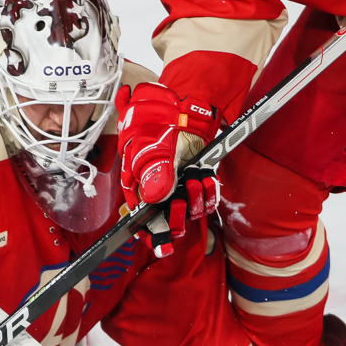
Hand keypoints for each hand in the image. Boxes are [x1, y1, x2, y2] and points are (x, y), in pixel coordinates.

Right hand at [115, 83, 219, 245]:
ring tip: (193, 182)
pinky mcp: (198, 181)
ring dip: (193, 202)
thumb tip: (152, 199)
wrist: (188, 102)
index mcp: (137, 185)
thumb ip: (152, 172)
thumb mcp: (152, 144)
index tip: (160, 243)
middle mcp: (158, 191)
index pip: (140, 220)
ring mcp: (179, 187)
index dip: (150, 234)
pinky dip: (208, 193)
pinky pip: (205, 200)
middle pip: (165, 222)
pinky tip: (205, 179)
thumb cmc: (160, 120)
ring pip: (187, 213)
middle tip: (178, 204)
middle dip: (174, 219)